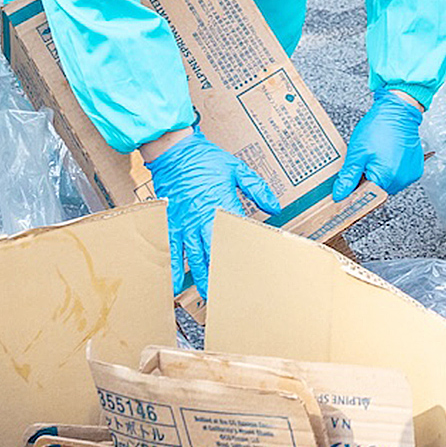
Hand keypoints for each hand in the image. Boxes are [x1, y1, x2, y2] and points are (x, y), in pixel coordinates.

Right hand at [142, 131, 278, 298]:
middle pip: (215, 254)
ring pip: (194, 257)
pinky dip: (173, 267)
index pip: (237, 237)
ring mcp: (185, 223)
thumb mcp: (237, 169)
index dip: (246, 255)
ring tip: (209, 295)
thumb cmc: (205, 159)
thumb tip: (275, 207)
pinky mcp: (170, 223)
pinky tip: (174, 283)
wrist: (174, 151)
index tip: (254, 271)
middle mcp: (203, 219)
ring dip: (202, 278)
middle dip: (223, 276)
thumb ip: (257, 189)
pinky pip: (171, 249)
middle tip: (231, 294)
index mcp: (222, 206)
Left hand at [332, 92, 424, 200]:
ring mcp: (409, 175)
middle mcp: (400, 180)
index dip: (355, 190)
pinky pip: (399, 176)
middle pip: (378, 190)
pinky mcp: (415, 169)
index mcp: (385, 178)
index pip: (366, 197)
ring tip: (377, 155)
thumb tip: (340, 194)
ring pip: (389, 184)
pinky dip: (392, 169)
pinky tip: (387, 155)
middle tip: (364, 161)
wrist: (398, 111)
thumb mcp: (357, 152)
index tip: (350, 183)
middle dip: (368, 179)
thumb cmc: (379, 127)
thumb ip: (348, 177)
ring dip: (380, 174)